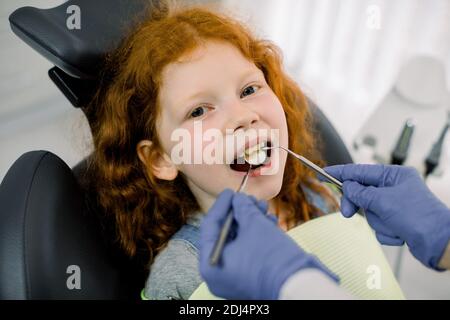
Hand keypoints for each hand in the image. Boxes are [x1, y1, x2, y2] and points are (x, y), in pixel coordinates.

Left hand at [199, 189, 338, 299]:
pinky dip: (257, 236)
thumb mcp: (254, 225)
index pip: (210, 227)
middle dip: (240, 213)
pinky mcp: (249, 279)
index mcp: (210, 264)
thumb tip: (239, 199)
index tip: (230, 191)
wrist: (299, 286)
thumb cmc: (272, 257)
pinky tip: (269, 222)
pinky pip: (248, 252)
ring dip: (252, 221)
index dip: (222, 205)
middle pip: (225, 234)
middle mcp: (218, 274)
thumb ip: (242, 208)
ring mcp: (233, 278)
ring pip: (239, 242)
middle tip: (251, 199)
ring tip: (264, 208)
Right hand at [325, 164, 449, 269]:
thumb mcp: (382, 201)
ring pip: (370, 212)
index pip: (361, 171)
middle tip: (347, 213)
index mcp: (395, 175)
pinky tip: (400, 233)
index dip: (341, 172)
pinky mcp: (397, 222)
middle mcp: (395, 188)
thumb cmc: (417, 216)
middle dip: (358, 205)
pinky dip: (387, 231)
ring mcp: (396, 206)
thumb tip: (347, 187)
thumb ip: (360, 193)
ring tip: (394, 225)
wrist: (438, 243)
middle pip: (363, 193)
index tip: (324, 172)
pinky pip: (379, 226)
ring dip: (378, 222)